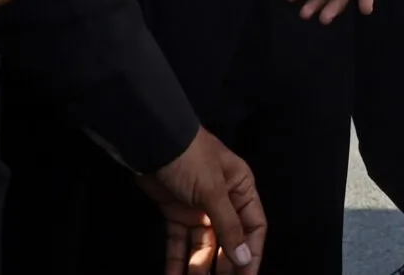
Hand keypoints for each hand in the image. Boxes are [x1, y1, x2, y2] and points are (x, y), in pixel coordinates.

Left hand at [139, 126, 266, 272]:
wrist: (151, 141)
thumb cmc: (190, 158)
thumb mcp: (213, 191)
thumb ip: (229, 226)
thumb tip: (244, 258)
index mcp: (240, 189)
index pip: (253, 228)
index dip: (251, 254)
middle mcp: (223, 201)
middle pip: (228, 241)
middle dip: (224, 266)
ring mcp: (198, 208)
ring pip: (202, 246)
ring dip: (198, 268)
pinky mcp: (176, 213)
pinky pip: (179, 243)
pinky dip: (176, 262)